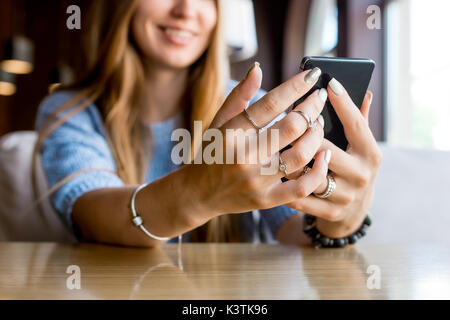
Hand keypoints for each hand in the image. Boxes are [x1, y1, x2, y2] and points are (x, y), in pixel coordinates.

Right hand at [183, 64, 330, 224]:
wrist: (198, 194)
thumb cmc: (210, 152)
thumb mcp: (218, 122)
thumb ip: (239, 95)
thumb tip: (259, 68)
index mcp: (231, 133)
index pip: (270, 104)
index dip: (296, 86)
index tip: (313, 75)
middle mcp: (244, 156)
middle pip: (292, 127)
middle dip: (312, 108)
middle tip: (318, 98)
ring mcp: (256, 180)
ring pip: (301, 155)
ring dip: (316, 135)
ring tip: (318, 124)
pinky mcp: (266, 200)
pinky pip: (302, 187)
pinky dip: (319, 171)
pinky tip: (324, 155)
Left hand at [285, 78, 382, 237]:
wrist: (352, 213)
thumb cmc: (351, 168)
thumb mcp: (360, 147)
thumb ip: (359, 120)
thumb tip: (365, 91)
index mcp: (370, 153)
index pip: (356, 124)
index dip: (342, 103)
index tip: (328, 82)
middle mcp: (362, 175)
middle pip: (326, 148)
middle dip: (304, 134)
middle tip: (285, 117)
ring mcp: (346, 196)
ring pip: (310, 173)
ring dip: (289, 160)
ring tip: (274, 146)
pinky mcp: (330, 212)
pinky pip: (301, 197)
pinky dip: (285, 184)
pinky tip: (272, 173)